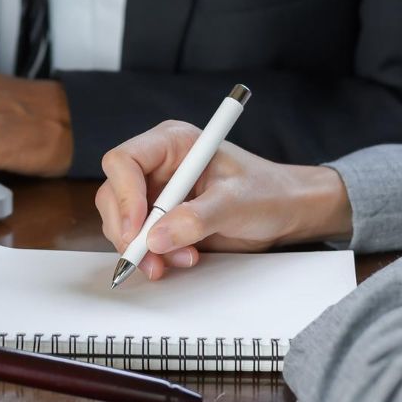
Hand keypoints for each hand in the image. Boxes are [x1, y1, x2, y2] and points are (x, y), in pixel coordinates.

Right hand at [95, 121, 352, 279]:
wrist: (286, 212)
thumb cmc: (268, 192)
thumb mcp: (237, 202)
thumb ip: (197, 218)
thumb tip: (157, 236)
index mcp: (173, 143)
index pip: (124, 161)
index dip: (124, 195)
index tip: (138, 228)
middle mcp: (158, 165)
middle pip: (115, 194)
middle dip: (129, 230)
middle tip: (149, 256)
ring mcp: (157, 193)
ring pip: (122, 221)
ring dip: (143, 247)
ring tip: (182, 258)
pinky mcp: (161, 219)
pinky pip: (139, 239)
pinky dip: (153, 255)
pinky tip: (181, 258)